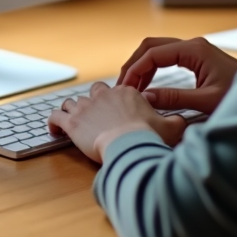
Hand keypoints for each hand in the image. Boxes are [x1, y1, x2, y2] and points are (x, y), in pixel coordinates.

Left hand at [47, 82, 186, 162]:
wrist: (129, 145)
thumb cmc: (149, 136)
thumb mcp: (170, 127)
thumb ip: (176, 122)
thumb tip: (183, 122)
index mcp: (126, 93)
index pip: (116, 91)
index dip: (115, 102)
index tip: (116, 113)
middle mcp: (104, 95)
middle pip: (94, 92)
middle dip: (93, 102)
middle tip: (94, 116)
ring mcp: (86, 107)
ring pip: (71, 102)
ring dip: (71, 111)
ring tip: (72, 123)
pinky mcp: (72, 122)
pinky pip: (54, 117)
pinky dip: (52, 123)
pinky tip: (54, 131)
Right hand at [117, 36, 236, 114]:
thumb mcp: (207, 102)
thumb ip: (175, 99)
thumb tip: (145, 97)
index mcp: (194, 50)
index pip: (153, 53)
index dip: (135, 70)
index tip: (125, 88)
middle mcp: (193, 45)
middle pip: (151, 46)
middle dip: (134, 64)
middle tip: (122, 86)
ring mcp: (195, 50)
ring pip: (158, 50)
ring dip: (142, 66)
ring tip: (131, 88)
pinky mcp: (197, 59)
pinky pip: (167, 57)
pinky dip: (152, 68)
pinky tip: (147, 85)